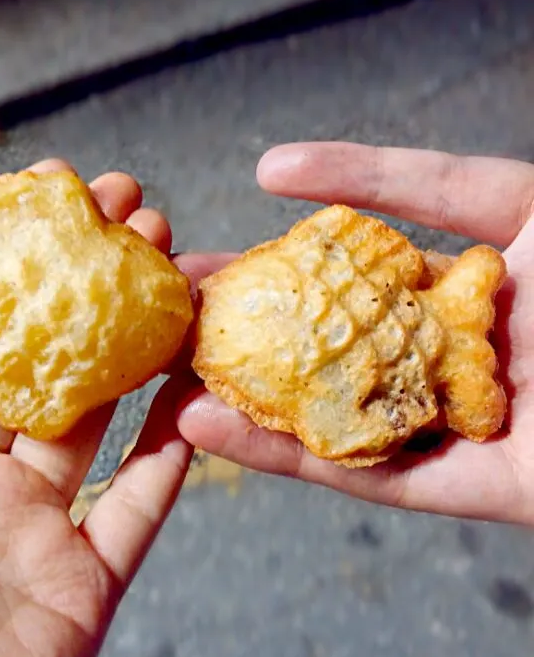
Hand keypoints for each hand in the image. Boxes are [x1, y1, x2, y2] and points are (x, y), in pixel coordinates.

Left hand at [0, 160, 192, 656]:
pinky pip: (135, 514)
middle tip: (134, 209)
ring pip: (93, 417)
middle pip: (33, 356)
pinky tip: (198, 401)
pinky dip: (170, 462)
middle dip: (82, 280)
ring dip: (137, 345)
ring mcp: (21, 531)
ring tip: (177, 269)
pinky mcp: (77, 589)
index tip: (39, 193)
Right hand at [175, 142, 533, 524]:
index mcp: (474, 283)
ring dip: (243, 400)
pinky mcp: (473, 489)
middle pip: (337, 342)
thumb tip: (286, 167)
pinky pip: (368, 476)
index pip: (366, 257)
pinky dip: (285, 458)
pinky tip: (208, 430)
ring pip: (334, 417)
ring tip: (158, 378)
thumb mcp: (521, 206)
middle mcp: (458, 353)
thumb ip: (427, 186)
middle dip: (252, 325)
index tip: (235, 208)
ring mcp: (461, 423)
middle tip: (169, 307)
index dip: (295, 236)